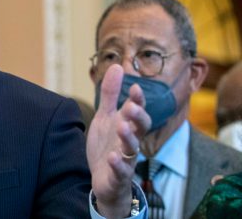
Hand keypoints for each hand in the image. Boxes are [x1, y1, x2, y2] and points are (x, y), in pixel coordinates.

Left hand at [87, 65, 150, 217]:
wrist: (104, 179)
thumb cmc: (107, 146)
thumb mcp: (105, 117)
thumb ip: (110, 94)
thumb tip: (117, 66)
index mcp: (127, 126)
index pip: (137, 111)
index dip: (138, 100)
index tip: (135, 87)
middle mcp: (130, 141)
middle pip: (140, 128)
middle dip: (138, 117)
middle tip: (131, 106)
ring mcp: (126, 159)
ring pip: (133, 148)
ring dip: (128, 138)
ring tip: (122, 127)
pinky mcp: (118, 176)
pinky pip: (121, 171)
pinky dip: (118, 165)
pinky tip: (112, 157)